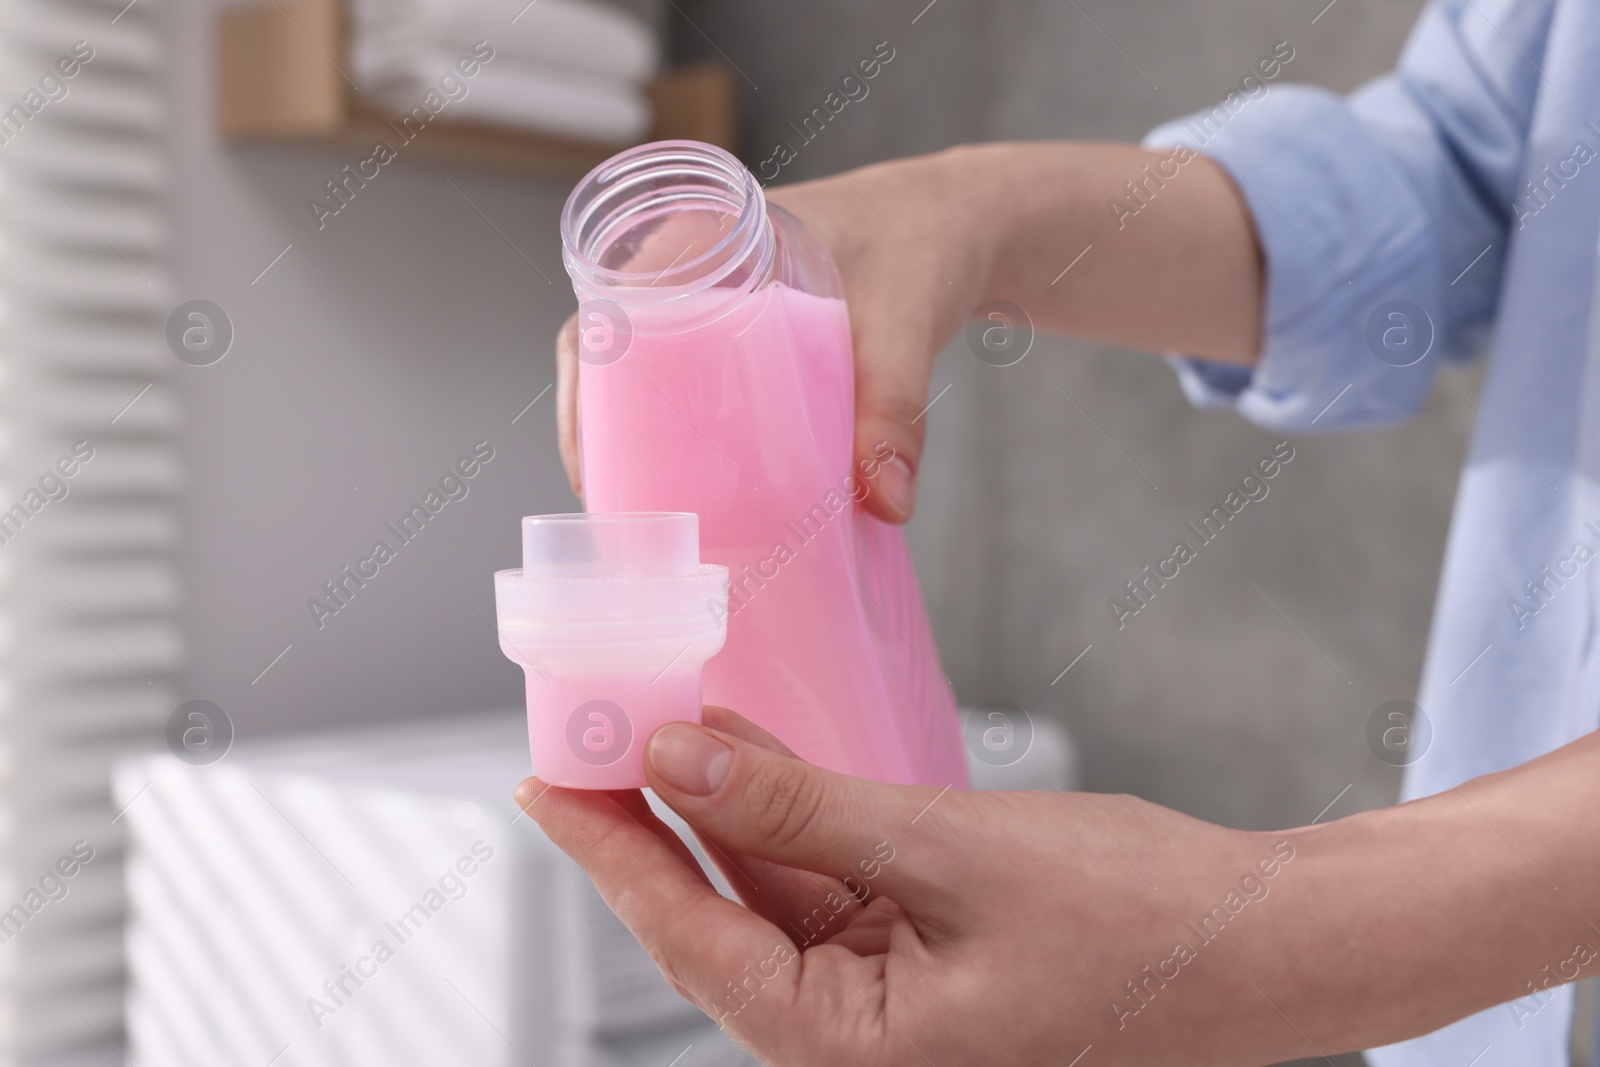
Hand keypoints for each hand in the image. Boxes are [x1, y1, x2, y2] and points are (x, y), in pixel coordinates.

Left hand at [516, 707, 1321, 1065]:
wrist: (1266, 947)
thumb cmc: (1137, 921)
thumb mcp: (945, 851)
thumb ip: (800, 807)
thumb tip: (675, 761)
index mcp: (851, 1051)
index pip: (688, 939)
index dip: (608, 852)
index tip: (543, 778)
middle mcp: (855, 1041)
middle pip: (714, 918)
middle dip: (648, 825)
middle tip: (583, 734)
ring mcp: (887, 1001)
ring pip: (766, 895)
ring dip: (716, 810)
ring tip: (653, 725)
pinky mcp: (918, 958)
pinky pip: (824, 885)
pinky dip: (785, 819)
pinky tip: (749, 753)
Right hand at [554, 150, 998, 522]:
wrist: (963, 223)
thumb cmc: (923, 243)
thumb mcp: (906, 320)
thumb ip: (895, 407)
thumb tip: (886, 503)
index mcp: (698, 240)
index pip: (605, 319)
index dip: (585, 397)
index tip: (595, 467)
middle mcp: (691, 271)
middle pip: (616, 364)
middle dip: (609, 440)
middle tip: (628, 515)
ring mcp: (716, 306)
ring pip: (653, 382)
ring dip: (646, 444)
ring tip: (655, 519)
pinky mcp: (748, 340)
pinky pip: (697, 387)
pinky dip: (691, 436)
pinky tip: (705, 492)